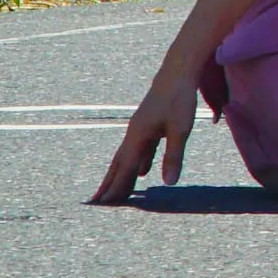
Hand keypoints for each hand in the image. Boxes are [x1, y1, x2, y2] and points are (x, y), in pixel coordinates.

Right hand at [92, 72, 199, 204]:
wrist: (177, 72)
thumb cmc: (179, 99)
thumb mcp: (180, 129)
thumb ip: (173, 156)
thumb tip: (169, 183)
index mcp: (138, 136)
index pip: (125, 168)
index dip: (116, 186)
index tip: (105, 204)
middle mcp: (134, 134)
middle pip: (119, 164)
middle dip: (110, 184)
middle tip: (97, 203)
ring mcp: (140, 129)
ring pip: (128, 158)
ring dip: (122, 175)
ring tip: (116, 193)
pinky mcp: (149, 125)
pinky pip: (139, 150)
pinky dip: (137, 164)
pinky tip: (142, 173)